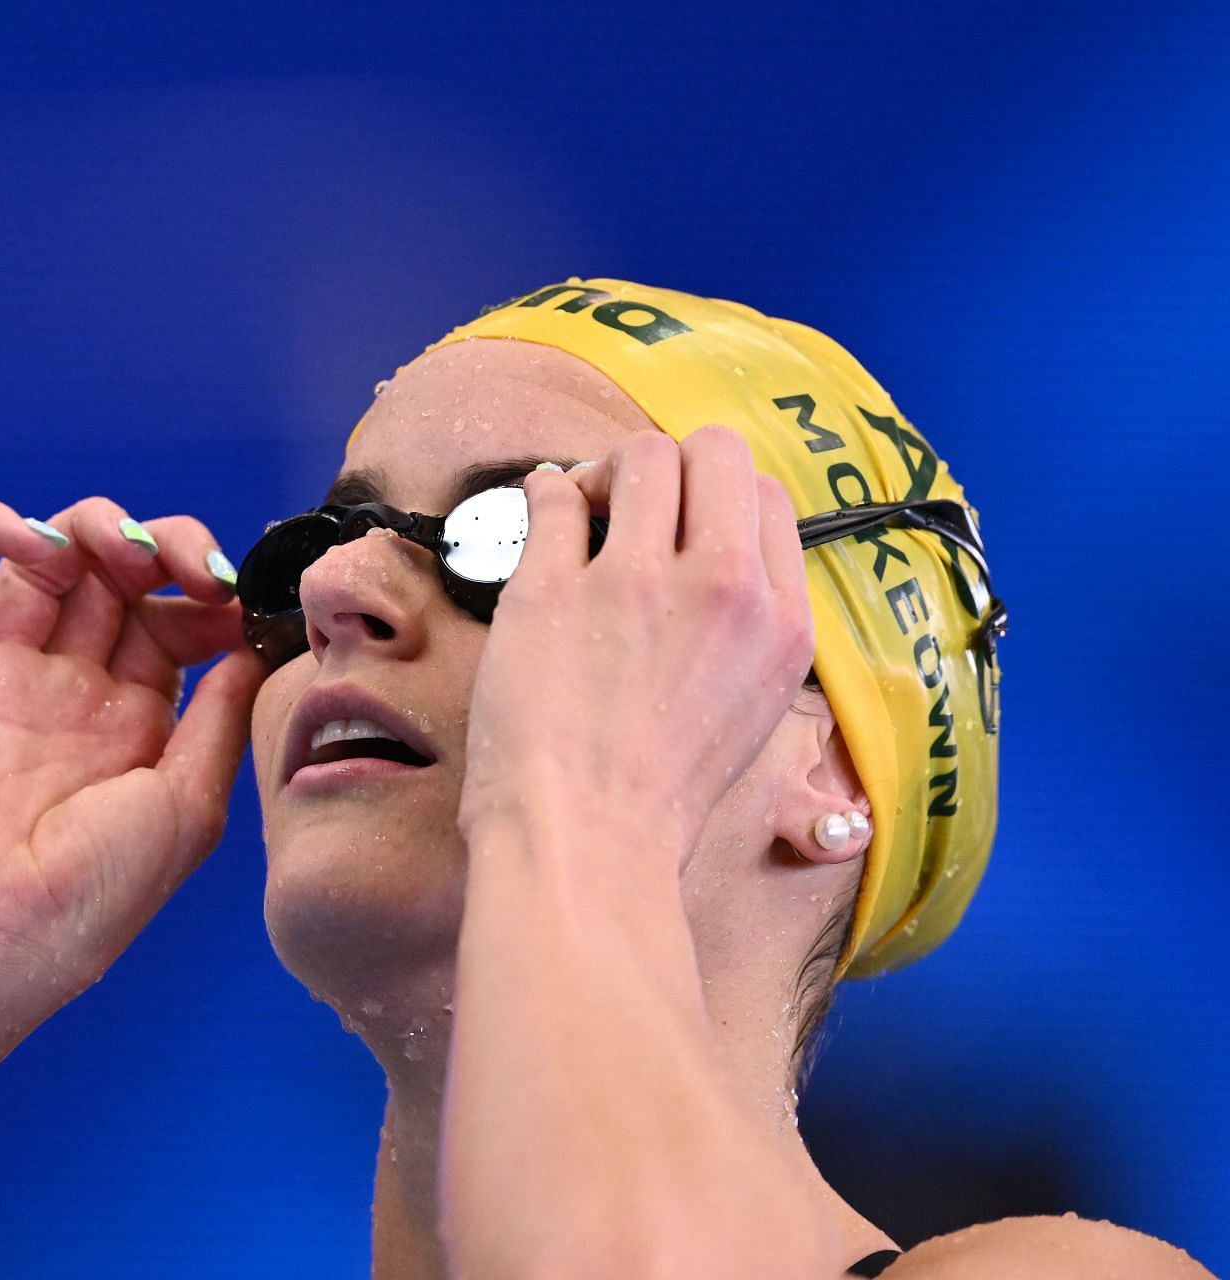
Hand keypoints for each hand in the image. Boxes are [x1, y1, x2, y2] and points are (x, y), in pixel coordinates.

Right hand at [0, 495, 264, 997]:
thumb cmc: (94, 892)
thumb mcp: (190, 804)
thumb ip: (221, 716)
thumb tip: (255, 644)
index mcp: (131, 723)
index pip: (171, 620)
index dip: (201, 589)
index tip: (228, 588)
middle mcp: (66, 689)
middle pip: (113, 578)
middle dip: (153, 546)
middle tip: (172, 560)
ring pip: (42, 560)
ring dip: (84, 525)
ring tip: (109, 546)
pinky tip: (26, 536)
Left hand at [456, 426, 814, 870]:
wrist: (585, 843)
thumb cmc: (658, 797)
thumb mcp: (750, 711)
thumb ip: (746, 628)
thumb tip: (708, 563)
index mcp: (782, 622)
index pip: (766, 496)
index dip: (717, 495)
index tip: (681, 523)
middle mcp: (724, 589)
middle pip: (715, 451)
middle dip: (671, 463)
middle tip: (631, 506)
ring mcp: (637, 583)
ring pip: (639, 455)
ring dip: (607, 470)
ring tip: (583, 512)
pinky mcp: (555, 589)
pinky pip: (552, 495)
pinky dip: (543, 494)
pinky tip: (537, 514)